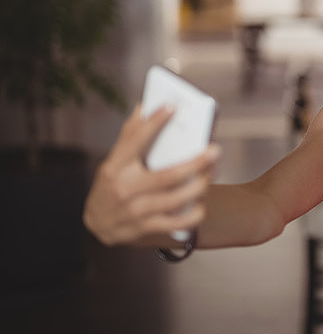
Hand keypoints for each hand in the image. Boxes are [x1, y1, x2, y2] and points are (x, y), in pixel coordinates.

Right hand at [83, 103, 220, 245]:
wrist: (95, 223)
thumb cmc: (110, 184)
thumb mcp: (114, 159)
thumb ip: (130, 134)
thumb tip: (144, 105)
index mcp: (116, 166)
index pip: (135, 140)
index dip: (154, 122)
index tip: (173, 106)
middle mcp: (124, 188)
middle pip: (167, 175)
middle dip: (196, 163)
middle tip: (214, 151)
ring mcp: (135, 210)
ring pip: (176, 199)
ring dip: (200, 187)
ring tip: (211, 173)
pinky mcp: (144, 228)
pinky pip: (176, 223)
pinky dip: (193, 215)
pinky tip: (202, 204)